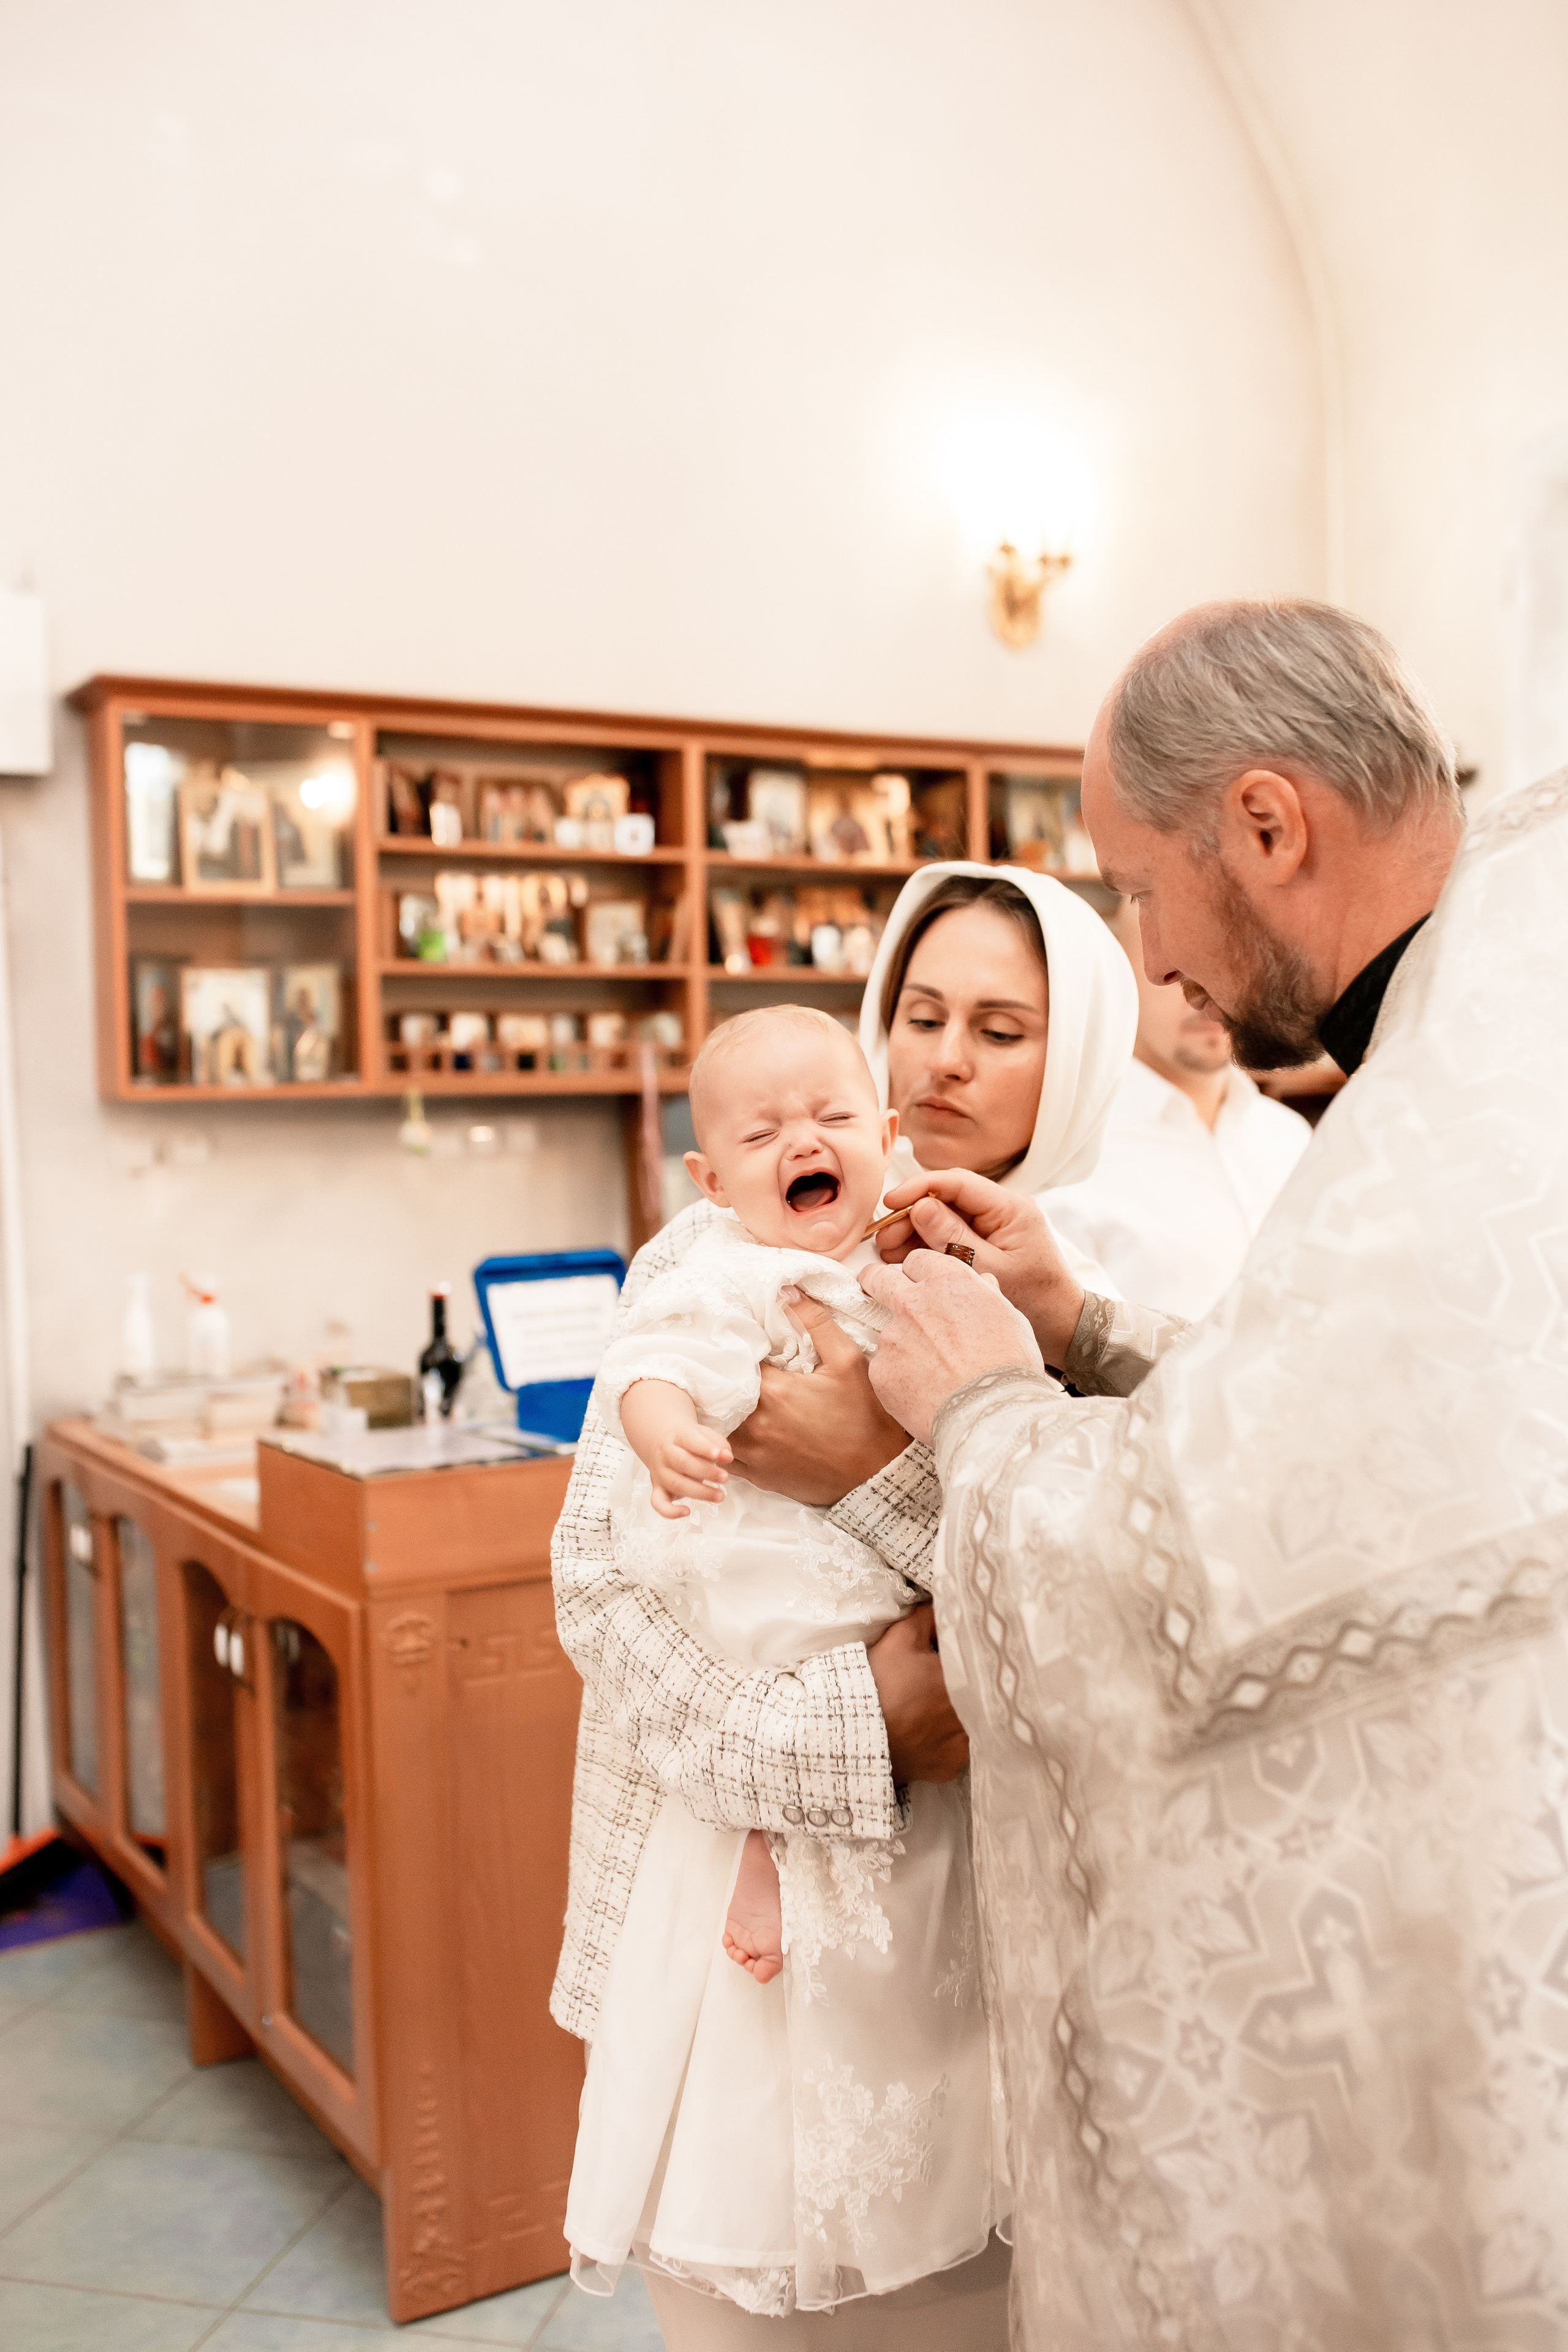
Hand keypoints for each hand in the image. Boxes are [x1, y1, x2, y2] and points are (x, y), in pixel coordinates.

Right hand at [619, 1380, 732, 1518]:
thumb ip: (719, 1444)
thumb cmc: (691, 1442)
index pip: (689, 1439)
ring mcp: (660, 1473)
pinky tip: (687, 1512)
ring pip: (676, 1484)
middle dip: (706, 1472)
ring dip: (699, 1492)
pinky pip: (658, 1503)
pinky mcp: (658, 1489)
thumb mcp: (705, 1435)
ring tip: (720, 1496)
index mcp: (677, 1436)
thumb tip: (727, 1457)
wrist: (664, 1445)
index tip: (719, 1455)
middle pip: (682, 1463)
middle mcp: (665, 1454)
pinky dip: (670, 1511)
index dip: (704, 1448)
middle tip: (725, 1477)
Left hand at [727, 1292, 908, 1503]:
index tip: (737, 1342)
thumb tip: (788, 1291)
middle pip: (717, 1394)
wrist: (879, 1474)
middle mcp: (755, 1425)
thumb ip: (816, 1322)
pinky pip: (722, 1456)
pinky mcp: (757, 1475)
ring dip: (716, 1411)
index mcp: (773, 1392)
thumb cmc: (867, 1416)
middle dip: (721, 1379)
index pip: (733, 1361)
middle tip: (725, 1366)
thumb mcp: (848, 1361)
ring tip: (722, 1396)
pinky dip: (720, 1442)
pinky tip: (729, 1428)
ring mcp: (753, 1454)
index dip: (733, 1349)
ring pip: (713, 1428)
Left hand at [860, 1250, 1038, 1445]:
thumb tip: (982, 1284)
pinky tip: (922, 1391)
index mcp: (947, 1281)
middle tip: (880, 1296)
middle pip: (877, 1278)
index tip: (918, 1284)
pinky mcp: (881, 1370)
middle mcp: (913, 1302)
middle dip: (876, 1284)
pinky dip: (898, 1377)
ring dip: (899, 1343)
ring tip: (928, 1370)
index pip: (916, 1260)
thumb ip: (986, 1296)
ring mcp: (893, 1336)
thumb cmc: (1009, 1366)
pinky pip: (884, 1368)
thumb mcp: (1010, 1318)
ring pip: (885, 1331)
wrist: (991, 1412)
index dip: (918, 1274)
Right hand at [866, 1605, 968, 1782]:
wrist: (849, 1735)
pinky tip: (934, 1730)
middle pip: (984, 1696)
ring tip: (940, 1705)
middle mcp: (970, 1716)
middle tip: (950, 1680)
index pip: (983, 1664)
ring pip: (976, 1723)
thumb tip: (949, 1605)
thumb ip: (929, 1617)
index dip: (976, 1658)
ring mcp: (961, 1746)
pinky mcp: (950, 1767)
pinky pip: (961, 1750)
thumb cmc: (876, 1682)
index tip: (965, 1654)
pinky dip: (951, 1739)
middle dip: (972, 1686)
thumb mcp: (900, 1639)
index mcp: (962, 1681)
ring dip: (966, 1713)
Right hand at [876, 1169, 1084, 1369]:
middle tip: (884, 1237)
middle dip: (911, 1215)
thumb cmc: (1036, 1299)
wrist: (1062, 1325)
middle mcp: (1001, 1209)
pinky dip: (926, 1245)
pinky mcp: (984, 1241)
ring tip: (889, 1252)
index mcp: (1010, 1208)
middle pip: (946, 1198)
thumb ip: (954, 1237)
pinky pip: (949, 1234)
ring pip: (943, 1216)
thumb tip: (920, 1208)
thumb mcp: (990, 1269)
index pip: (957, 1182)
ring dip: (914, 1231)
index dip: (919, 1188)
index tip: (891, 1201)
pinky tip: (904, 1259)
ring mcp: (992, 1225)